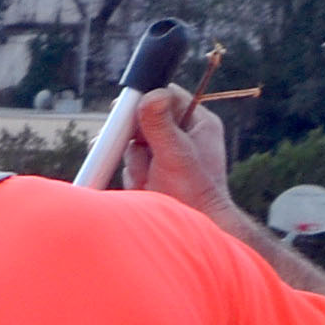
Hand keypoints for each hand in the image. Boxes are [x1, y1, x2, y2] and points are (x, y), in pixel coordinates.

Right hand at [122, 85, 232, 218]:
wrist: (189, 230)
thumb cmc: (192, 192)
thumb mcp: (175, 154)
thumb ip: (160, 125)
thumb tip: (150, 94)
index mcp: (199, 124)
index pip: (169, 97)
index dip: (146, 99)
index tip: (125, 107)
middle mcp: (184, 136)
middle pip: (146, 120)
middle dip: (135, 138)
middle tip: (129, 145)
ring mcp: (167, 155)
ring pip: (135, 144)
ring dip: (135, 162)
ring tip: (148, 179)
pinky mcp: (154, 172)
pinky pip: (131, 164)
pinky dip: (132, 175)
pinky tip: (144, 186)